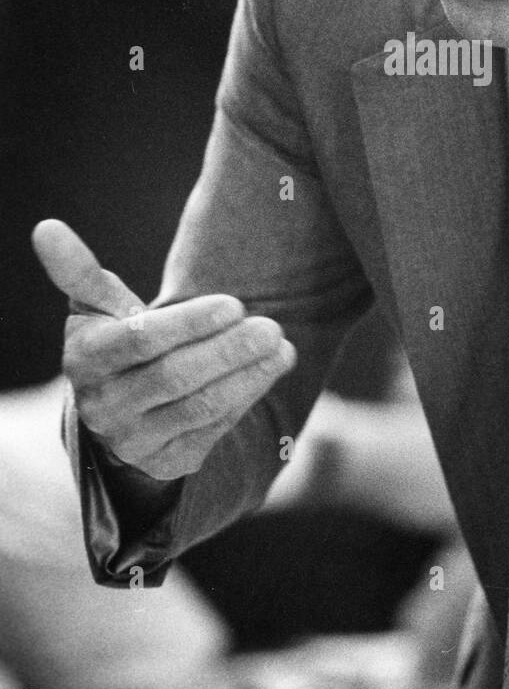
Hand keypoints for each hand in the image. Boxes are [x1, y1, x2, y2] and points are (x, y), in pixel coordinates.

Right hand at [32, 219, 295, 479]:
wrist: (117, 408)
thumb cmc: (115, 339)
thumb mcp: (97, 306)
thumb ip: (79, 270)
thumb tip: (47, 227)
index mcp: (86, 359)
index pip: (141, 340)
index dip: (190, 323)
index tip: (234, 303)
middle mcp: (104, 405)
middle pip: (175, 376)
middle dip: (229, 350)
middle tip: (271, 326)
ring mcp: (134, 439)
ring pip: (199, 407)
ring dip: (247, 375)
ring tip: (281, 345)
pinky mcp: (167, 461)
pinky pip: (212, 430)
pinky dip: (246, 398)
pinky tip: (271, 369)